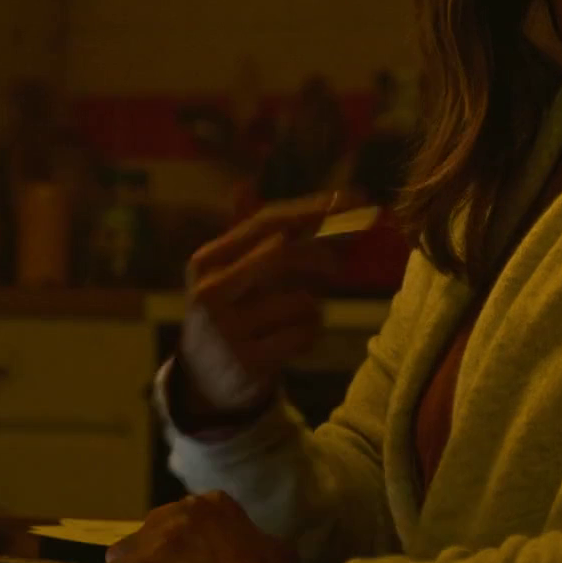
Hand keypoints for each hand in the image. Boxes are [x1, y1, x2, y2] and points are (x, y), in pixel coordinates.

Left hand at [100, 492, 299, 562]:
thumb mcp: (269, 547)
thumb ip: (245, 536)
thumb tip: (245, 547)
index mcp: (214, 502)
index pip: (175, 522)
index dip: (181, 552)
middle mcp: (184, 508)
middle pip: (146, 534)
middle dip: (156, 560)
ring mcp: (160, 534)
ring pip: (121, 552)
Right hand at [176, 194, 345, 421]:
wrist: (207, 380)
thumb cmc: (233, 311)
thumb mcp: (230, 271)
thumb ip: (250, 232)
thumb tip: (244, 182)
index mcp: (206, 261)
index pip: (266, 222)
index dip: (314, 209)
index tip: (355, 199)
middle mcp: (210, 292)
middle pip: (284, 253)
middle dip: (322, 255)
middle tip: (339, 266)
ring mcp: (227, 329)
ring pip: (302, 300)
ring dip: (314, 306)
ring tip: (296, 316)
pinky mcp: (248, 361)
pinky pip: (304, 335)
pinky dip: (310, 334)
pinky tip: (292, 340)